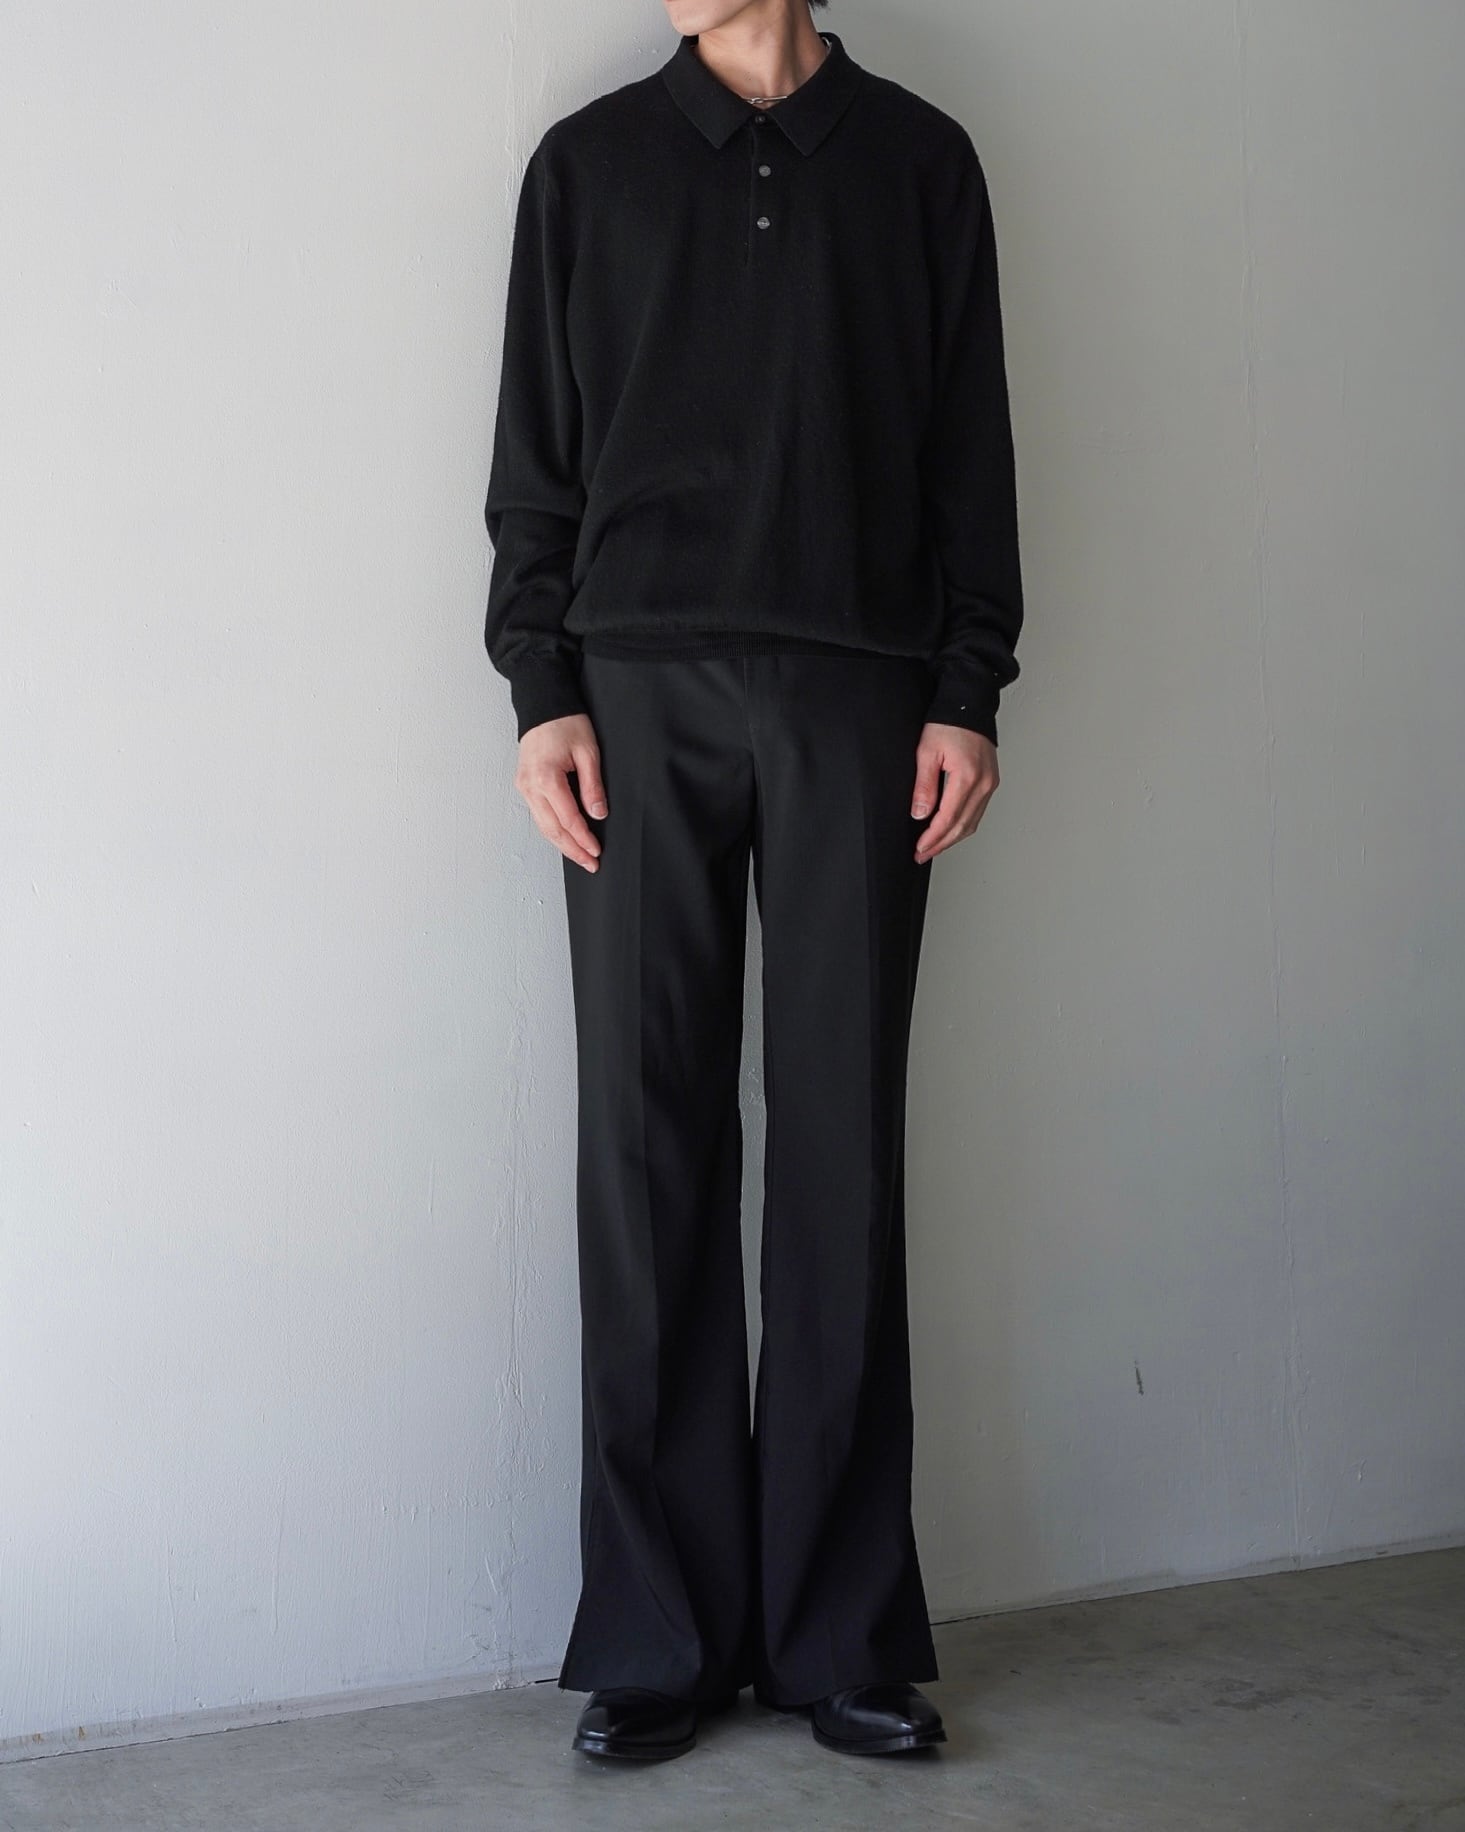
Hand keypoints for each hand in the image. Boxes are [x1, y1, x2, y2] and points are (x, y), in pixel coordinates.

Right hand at [514, 713, 607, 871]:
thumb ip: (593, 786)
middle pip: (552, 829)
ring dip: (562, 844)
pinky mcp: (524, 785)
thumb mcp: (588, 752)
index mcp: (546, 778)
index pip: (568, 819)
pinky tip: (565, 838)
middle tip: (590, 864)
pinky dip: (552, 829)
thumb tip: (598, 814)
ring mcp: (524, 786)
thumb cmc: (565, 722)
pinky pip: (538, 814)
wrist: (543, 704)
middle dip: (572, 850)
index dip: (584, 839)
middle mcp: (530, 786)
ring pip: (543, 825)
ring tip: (580, 856)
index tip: (597, 851)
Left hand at [911, 724, 998, 862]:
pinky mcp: (990, 782)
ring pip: (972, 823)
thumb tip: (920, 814)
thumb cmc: (948, 723)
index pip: (948, 818)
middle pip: (962, 826)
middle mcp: (984, 784)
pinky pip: (977, 812)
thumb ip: (924, 786)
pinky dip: (963, 825)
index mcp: (968, 777)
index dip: (933, 838)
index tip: (920, 848)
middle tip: (923, 855)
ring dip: (952, 838)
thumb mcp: (927, 752)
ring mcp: (990, 784)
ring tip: (934, 847)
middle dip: (941, 844)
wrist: (969, 706)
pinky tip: (950, 830)